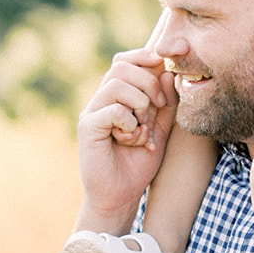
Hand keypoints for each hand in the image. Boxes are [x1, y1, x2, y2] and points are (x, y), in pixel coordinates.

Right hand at [77, 46, 179, 222]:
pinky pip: (113, 110)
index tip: (164, 64)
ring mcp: (92, 112)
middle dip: (148, 83)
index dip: (144, 57)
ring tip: (142, 129)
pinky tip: (129, 140)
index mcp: (117, 97)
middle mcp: (101, 100)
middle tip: (158, 107)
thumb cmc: (139, 163)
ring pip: (117, 85)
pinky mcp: (87, 127)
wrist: (121, 195)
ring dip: (140, 105)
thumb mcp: (161, 129)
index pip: (125, 61)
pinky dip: (129, 123)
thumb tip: (166, 71)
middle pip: (121, 67)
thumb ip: (166, 102)